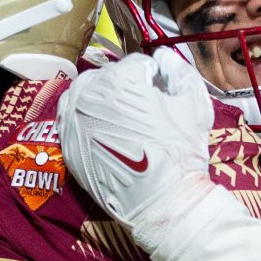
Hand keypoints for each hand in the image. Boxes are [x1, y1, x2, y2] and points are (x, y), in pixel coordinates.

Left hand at [58, 48, 213, 227]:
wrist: (161, 202)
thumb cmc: (180, 152)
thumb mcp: (194, 104)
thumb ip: (178, 71)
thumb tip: (162, 58)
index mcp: (121, 80)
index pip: (137, 64)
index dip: (154, 75)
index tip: (162, 90)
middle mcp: (90, 95)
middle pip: (108, 77)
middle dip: (126, 86)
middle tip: (143, 106)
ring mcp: (73, 120)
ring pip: (84, 94)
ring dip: (100, 98)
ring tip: (121, 116)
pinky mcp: (66, 145)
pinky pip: (71, 119)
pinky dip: (85, 119)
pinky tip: (104, 131)